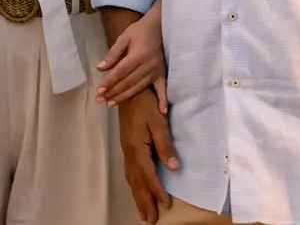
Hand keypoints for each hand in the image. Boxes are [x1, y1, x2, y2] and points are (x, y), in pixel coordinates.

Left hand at [96, 16, 167, 111]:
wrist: (159, 26)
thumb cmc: (139, 30)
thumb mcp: (124, 37)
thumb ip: (113, 53)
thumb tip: (100, 68)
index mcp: (138, 55)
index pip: (120, 72)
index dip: (109, 82)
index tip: (99, 91)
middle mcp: (148, 65)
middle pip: (128, 82)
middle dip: (113, 92)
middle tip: (100, 100)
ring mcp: (156, 71)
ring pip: (138, 87)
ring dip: (124, 97)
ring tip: (111, 103)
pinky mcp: (162, 73)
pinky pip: (163, 88)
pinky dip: (163, 100)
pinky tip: (162, 112)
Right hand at [117, 88, 178, 223]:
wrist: (127, 88)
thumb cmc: (145, 103)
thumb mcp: (158, 121)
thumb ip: (165, 145)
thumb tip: (174, 167)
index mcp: (136, 147)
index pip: (148, 174)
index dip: (157, 190)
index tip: (166, 204)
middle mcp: (129, 152)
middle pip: (136, 181)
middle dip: (144, 201)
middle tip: (149, 220)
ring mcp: (126, 149)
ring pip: (131, 178)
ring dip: (137, 196)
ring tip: (142, 213)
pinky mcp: (126, 146)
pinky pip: (129, 172)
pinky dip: (133, 185)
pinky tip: (136, 189)